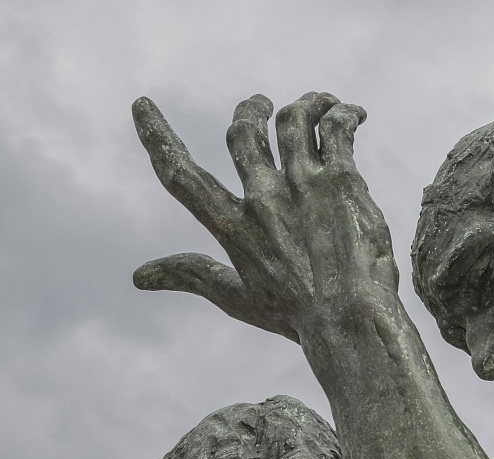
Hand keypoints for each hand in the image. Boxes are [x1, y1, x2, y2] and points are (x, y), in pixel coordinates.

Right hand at [131, 92, 398, 341]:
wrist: (352, 322)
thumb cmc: (298, 318)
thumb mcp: (238, 299)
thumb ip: (191, 275)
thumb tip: (138, 277)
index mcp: (233, 229)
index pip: (182, 176)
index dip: (157, 137)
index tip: (142, 106)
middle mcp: (262, 200)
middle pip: (244, 132)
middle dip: (249, 110)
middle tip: (261, 103)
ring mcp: (303, 186)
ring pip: (294, 119)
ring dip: (306, 103)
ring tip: (320, 101)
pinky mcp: (342, 181)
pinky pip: (337, 128)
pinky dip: (344, 113)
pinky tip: (355, 114)